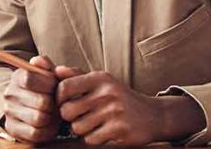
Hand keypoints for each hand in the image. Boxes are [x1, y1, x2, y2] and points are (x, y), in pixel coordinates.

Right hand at [2, 56, 59, 142]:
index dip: (49, 84)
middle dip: (54, 103)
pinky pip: (35, 133)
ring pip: (39, 118)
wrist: (30, 106)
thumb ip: (46, 65)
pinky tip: (47, 124)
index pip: (30, 78)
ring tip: (52, 114)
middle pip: (41, 102)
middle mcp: (10, 94)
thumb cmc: (44, 89)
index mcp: (18, 76)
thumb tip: (39, 61)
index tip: (54, 87)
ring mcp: (9, 112)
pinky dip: (46, 130)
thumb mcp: (47, 74)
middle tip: (55, 103)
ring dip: (51, 118)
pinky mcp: (13, 129)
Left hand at [55, 66, 202, 144]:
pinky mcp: (120, 130)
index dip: (58, 98)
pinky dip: (94, 138)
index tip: (64, 103)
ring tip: (93, 124)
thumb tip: (56, 71)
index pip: (64, 87)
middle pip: (67, 111)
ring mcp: (114, 112)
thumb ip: (78, 76)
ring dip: (82, 130)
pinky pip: (91, 139)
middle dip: (69, 117)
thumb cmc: (121, 97)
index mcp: (100, 78)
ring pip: (77, 128)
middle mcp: (107, 93)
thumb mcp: (102, 82)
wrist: (154, 115)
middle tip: (78, 116)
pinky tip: (104, 132)